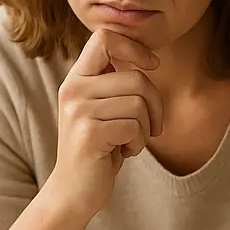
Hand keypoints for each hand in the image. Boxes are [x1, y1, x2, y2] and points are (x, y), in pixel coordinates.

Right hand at [49, 28, 163, 220]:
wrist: (74, 191)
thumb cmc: (99, 149)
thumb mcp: (104, 109)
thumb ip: (115, 83)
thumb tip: (149, 58)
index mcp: (77, 79)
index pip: (104, 38)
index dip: (135, 48)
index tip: (152, 65)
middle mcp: (73, 89)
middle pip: (136, 78)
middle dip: (155, 104)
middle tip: (151, 127)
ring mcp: (79, 111)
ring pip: (138, 103)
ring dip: (145, 128)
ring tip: (130, 141)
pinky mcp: (89, 133)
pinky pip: (134, 127)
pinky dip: (138, 143)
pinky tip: (123, 153)